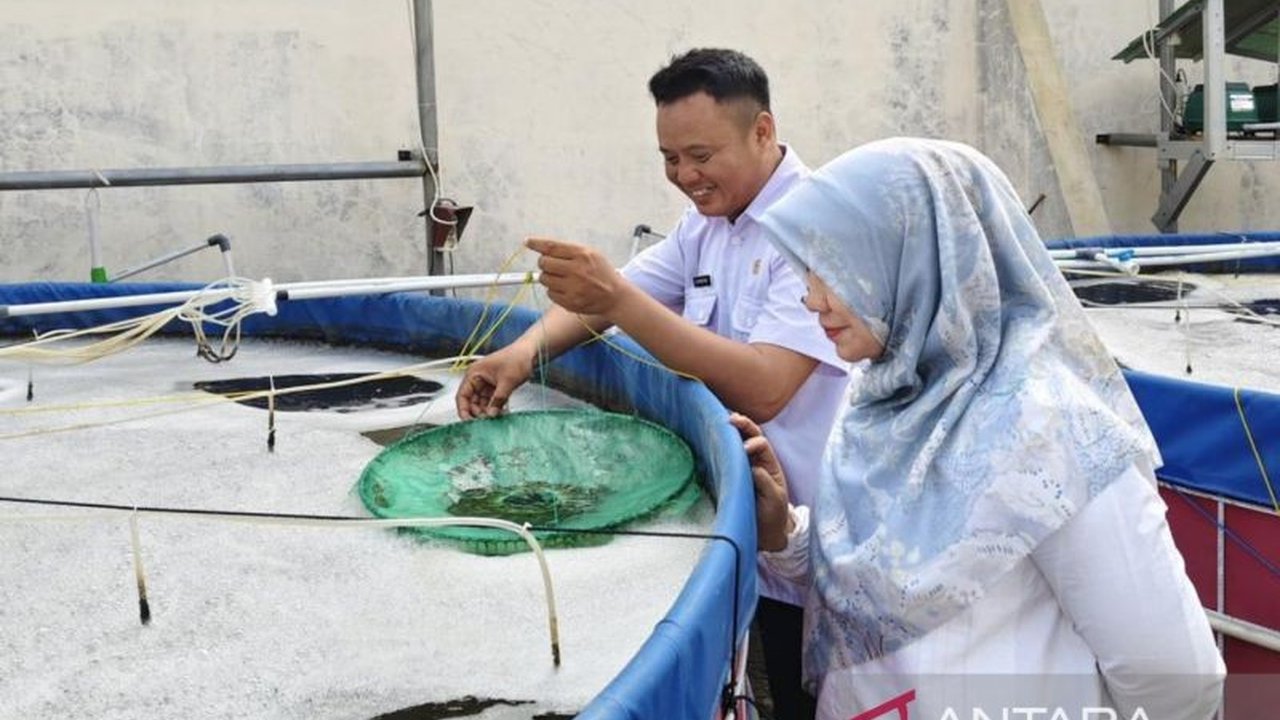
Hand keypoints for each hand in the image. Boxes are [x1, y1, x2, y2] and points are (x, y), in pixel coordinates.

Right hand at [455, 342, 535, 418]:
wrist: (530, 352)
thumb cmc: (517, 358)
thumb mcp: (507, 381)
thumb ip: (497, 400)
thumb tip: (491, 414)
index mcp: (474, 373)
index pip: (462, 395)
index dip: (463, 409)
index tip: (468, 421)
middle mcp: (478, 378)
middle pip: (471, 401)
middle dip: (478, 412)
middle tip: (486, 421)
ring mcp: (487, 383)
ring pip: (482, 402)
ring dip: (488, 411)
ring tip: (496, 417)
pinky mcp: (496, 386)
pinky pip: (492, 400)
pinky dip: (495, 407)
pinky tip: (502, 412)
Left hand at [526, 237, 628, 316]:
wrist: (615, 296)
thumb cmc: (601, 272)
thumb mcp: (590, 254)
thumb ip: (568, 251)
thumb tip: (542, 249)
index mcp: (582, 254)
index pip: (551, 247)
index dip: (537, 244)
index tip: (528, 242)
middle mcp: (576, 270)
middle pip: (543, 263)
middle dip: (545, 263)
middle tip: (552, 266)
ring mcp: (573, 287)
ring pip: (544, 279)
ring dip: (549, 278)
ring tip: (562, 279)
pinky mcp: (569, 302)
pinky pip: (549, 293)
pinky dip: (554, 291)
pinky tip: (566, 289)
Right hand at [729, 412, 793, 551]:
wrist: (764, 533)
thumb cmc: (772, 515)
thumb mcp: (774, 499)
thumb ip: (766, 483)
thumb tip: (753, 468)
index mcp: (769, 464)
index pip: (761, 444)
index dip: (753, 443)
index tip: (745, 450)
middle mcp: (755, 461)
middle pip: (750, 435)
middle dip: (742, 425)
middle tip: (731, 419)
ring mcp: (742, 467)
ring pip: (737, 442)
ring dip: (731, 431)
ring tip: (722, 421)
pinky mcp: (730, 476)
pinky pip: (725, 457)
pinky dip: (720, 446)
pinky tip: (712, 439)